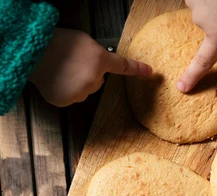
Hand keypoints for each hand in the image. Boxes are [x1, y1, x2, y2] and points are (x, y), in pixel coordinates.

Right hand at [30, 28, 151, 106]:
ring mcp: (80, 94)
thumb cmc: (58, 42)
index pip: (123, 66)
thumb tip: (99, 67)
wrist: (34, 52)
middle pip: (97, 82)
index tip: (150, 72)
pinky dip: (64, 91)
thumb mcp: (84, 41)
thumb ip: (97, 56)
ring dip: (76, 83)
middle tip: (72, 62)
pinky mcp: (66, 101)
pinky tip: (55, 79)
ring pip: (83, 91)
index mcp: (100, 61)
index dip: (137, 69)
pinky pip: (69, 97)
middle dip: (88, 74)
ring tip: (61, 70)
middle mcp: (93, 81)